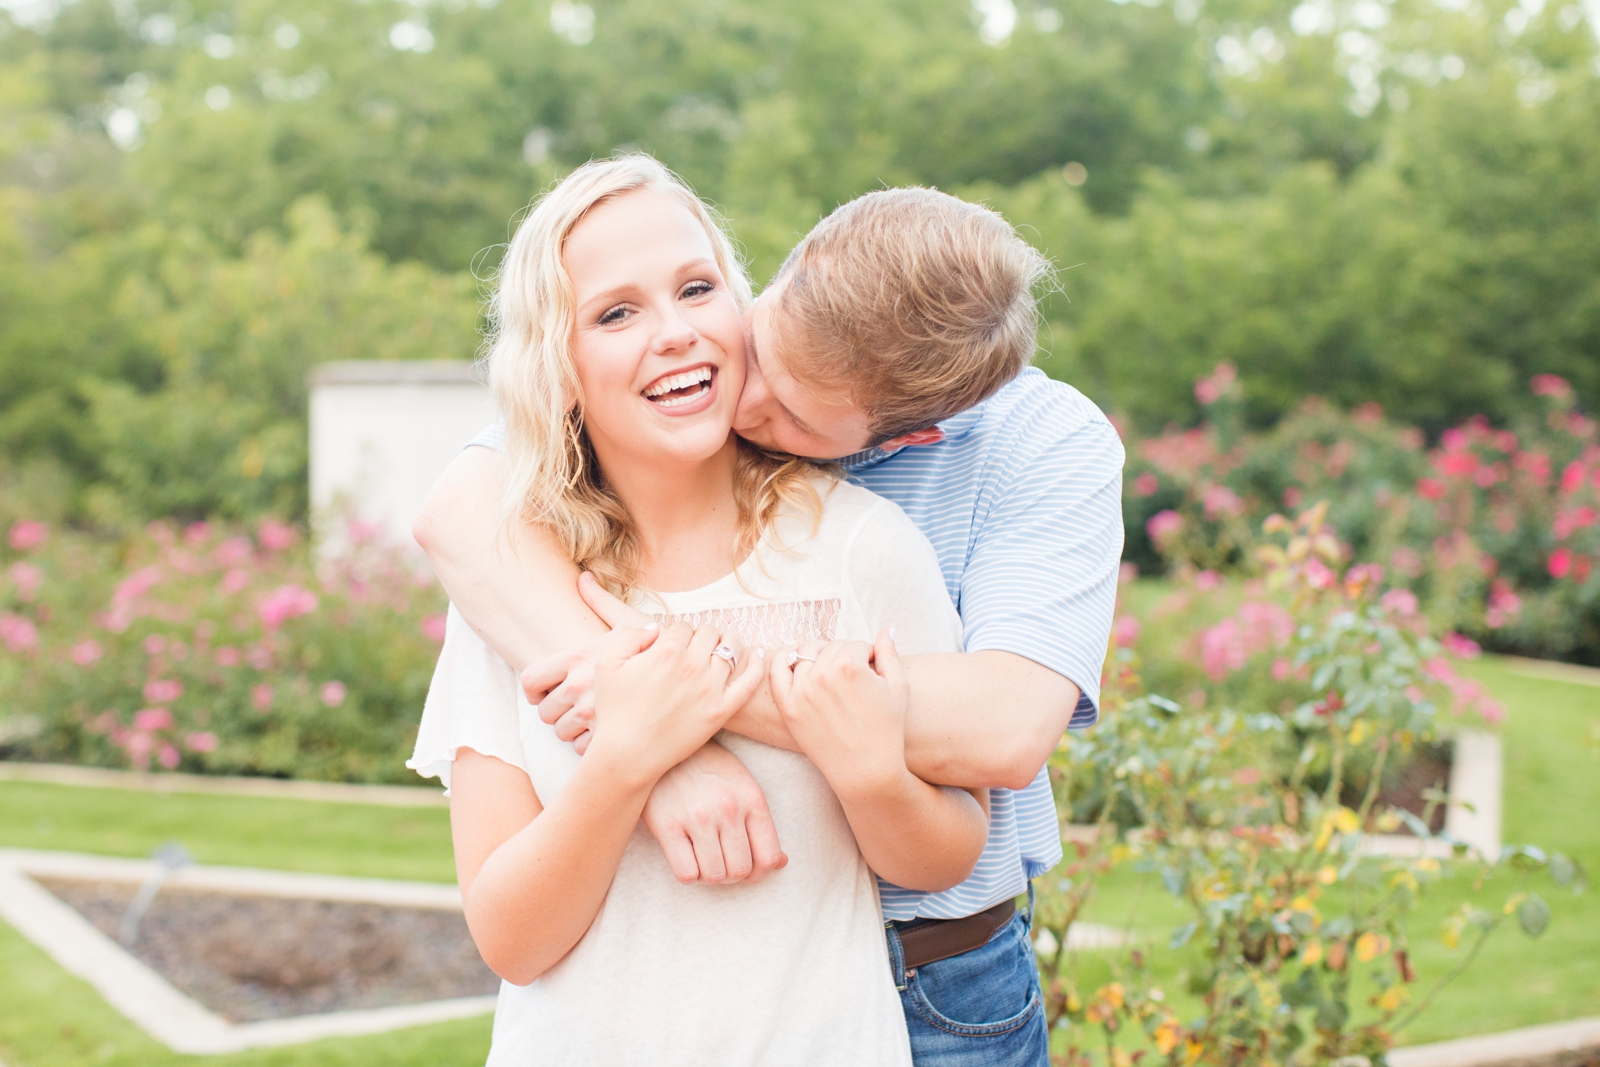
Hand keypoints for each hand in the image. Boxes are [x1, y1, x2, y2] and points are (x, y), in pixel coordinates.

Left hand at [521, 572, 655, 753]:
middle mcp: (580, 688)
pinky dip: (589, 746)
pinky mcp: (608, 739)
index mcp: (578, 659)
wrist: (691, 684)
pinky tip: (605, 734)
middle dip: (556, 714)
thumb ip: (601, 602)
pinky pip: (580, 750)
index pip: (530, 681)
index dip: (534, 690)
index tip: (545, 693)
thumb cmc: (661, 651)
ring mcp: (592, 716)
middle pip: (545, 713)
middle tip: (572, 710)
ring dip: (572, 732)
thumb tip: (583, 577)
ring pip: (561, 735)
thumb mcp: (630, 622)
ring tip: (592, 722)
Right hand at [588, 620, 764, 787]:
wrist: (628, 755)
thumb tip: (657, 627)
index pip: (683, 625)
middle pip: (709, 632)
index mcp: (666, 651)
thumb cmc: (615, 710)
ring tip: (723, 645)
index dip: (678, 632)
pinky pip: (750, 680)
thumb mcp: (607, 663)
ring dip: (727, 642)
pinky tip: (757, 654)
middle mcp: (692, 666)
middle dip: (702, 635)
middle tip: (696, 645)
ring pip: (731, 649)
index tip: (674, 643)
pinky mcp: (722, 710)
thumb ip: (631, 636)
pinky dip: (757, 664)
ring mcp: (710, 689)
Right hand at [643, 741, 787, 884]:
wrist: (665, 745)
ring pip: (714, 876)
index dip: (759, 872)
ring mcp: (697, 817)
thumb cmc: (708, 768)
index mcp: (752, 798)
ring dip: (709, 875)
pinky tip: (684, 855)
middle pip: (740, 870)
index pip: (769, 857)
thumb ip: (760, 823)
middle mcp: (728, 808)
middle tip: (721, 862)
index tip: (748, 869)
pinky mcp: (667, 825)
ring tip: (702, 859)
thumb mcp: (742, 785)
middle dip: (732, 874)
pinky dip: (688, 873)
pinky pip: (686, 874)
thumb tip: (780, 863)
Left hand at [769, 629, 909, 794]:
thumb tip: (888, 629)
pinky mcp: (788, 708)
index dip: (868, 655)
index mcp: (849, 665)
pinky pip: (777, 671)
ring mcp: (801, 691)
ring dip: (818, 657)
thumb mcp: (898, 688)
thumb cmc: (887, 730)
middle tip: (854, 674)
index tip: (873, 669)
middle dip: (845, 656)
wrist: (866, 771)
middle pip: (831, 647)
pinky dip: (783, 659)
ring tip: (831, 671)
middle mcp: (821, 675)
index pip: (856, 644)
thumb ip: (890, 653)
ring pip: (805, 655)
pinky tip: (793, 658)